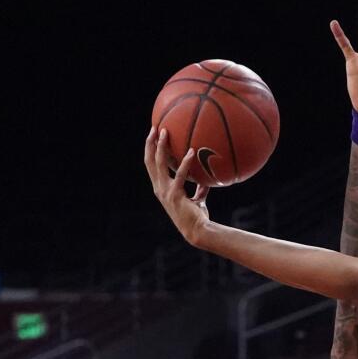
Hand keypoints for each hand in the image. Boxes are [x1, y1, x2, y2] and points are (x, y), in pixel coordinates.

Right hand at [145, 128, 210, 245]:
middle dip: (150, 143)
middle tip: (155, 127)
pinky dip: (184, 163)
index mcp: (161, 188)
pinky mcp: (174, 195)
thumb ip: (200, 188)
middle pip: (150, 161)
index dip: (150, 150)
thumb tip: (208, 178)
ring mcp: (165, 191)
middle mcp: (159, 188)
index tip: (153, 135)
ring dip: (161, 147)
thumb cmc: (197, 217)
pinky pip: (180, 175)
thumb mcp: (198, 199)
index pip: (151, 165)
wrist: (197, 231)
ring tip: (165, 132)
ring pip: (159, 164)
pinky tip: (191, 152)